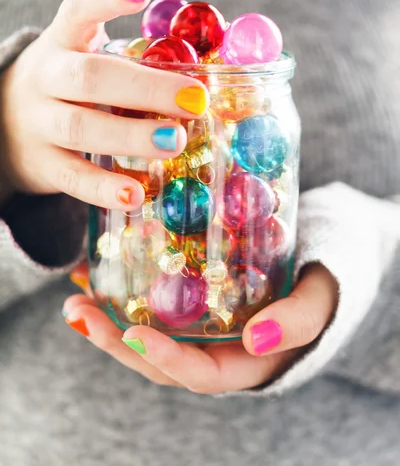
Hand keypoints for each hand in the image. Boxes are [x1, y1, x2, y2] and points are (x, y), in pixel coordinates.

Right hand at [0, 0, 207, 208]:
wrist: (7, 124)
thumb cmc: (70, 89)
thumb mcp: (86, 59)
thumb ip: (132, 61)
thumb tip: (210, 71)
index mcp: (63, 41)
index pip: (78, 8)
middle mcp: (46, 77)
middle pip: (90, 77)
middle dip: (146, 88)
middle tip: (195, 99)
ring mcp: (39, 122)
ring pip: (80, 127)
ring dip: (131, 136)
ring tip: (177, 142)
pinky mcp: (42, 164)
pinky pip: (72, 177)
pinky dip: (104, 188)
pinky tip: (137, 195)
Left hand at [64, 262, 337, 392]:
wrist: (320, 264)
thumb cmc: (322, 284)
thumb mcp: (319, 300)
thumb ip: (297, 321)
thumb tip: (258, 336)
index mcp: (246, 362)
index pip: (199, 373)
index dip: (165, 359)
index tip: (131, 334)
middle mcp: (217, 351)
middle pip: (159, 360)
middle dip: (115, 342)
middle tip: (79, 313)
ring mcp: (202, 331)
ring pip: (149, 336)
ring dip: (109, 321)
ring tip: (75, 299)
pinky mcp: (193, 306)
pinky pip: (154, 307)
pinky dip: (124, 295)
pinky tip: (96, 273)